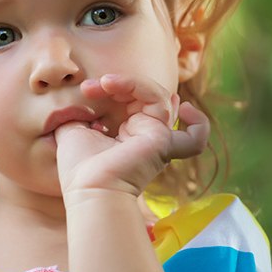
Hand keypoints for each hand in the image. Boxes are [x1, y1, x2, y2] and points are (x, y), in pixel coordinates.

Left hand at [55, 74, 209, 196]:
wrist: (88, 188)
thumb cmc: (79, 168)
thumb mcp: (73, 130)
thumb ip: (79, 114)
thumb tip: (80, 101)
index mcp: (127, 135)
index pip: (133, 101)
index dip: (114, 88)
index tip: (87, 89)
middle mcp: (146, 137)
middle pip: (147, 96)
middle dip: (121, 84)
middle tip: (91, 87)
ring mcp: (157, 139)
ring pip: (161, 98)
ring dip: (133, 84)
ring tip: (107, 83)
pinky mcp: (163, 142)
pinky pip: (195, 134)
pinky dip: (197, 120)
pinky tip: (181, 104)